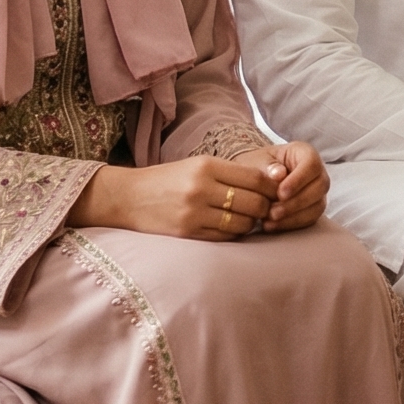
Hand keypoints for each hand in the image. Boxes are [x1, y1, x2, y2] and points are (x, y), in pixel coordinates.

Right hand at [68, 155, 278, 240]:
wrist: (128, 197)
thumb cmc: (169, 179)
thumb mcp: (199, 165)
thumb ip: (233, 172)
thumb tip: (275, 179)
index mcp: (207, 166)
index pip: (256, 179)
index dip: (272, 188)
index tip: (276, 192)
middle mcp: (201, 188)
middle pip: (254, 203)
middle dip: (266, 208)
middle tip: (266, 209)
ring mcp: (194, 213)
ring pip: (242, 223)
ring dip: (251, 224)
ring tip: (247, 219)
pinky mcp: (188, 233)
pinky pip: (225, 237)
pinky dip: (234, 234)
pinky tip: (230, 228)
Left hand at [252, 142, 329, 232]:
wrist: (255, 179)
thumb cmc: (258, 165)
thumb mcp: (258, 161)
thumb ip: (268, 166)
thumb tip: (279, 174)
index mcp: (305, 153)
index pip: (312, 164)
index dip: (299, 180)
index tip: (281, 193)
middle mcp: (317, 172)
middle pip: (320, 186)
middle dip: (297, 202)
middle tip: (273, 212)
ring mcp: (318, 191)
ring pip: (317, 205)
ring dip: (294, 216)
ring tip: (270, 220)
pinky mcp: (313, 208)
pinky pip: (310, 218)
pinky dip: (292, 224)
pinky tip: (272, 226)